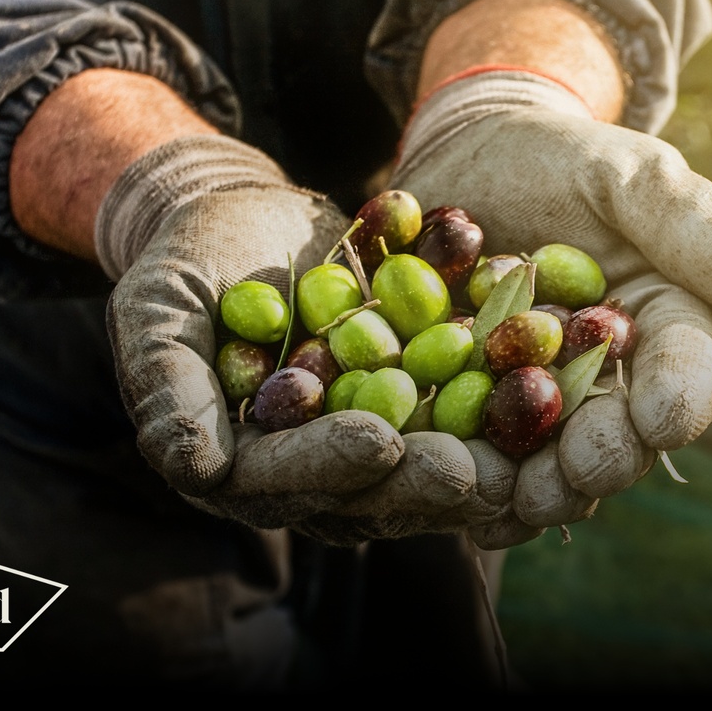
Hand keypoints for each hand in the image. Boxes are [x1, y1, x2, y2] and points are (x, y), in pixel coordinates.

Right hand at [103, 135, 519, 544]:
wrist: (246, 218)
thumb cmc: (186, 261)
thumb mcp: (158, 309)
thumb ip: (169, 385)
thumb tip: (196, 468)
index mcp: (239, 465)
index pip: (284, 478)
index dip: (329, 465)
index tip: (377, 443)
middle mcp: (309, 472)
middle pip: (369, 492)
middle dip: (422, 482)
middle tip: (474, 471)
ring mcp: (369, 443)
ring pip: (428, 471)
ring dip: (480, 466)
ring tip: (529, 456)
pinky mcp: (419, 412)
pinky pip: (466, 420)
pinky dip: (508, 415)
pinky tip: (554, 402)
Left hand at [390, 70, 711, 536]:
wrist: (466, 154)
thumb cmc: (562, 156)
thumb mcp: (633, 178)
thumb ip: (705, 238)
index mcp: (666, 327)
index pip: (686, 374)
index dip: (678, 401)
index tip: (662, 422)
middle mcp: (610, 380)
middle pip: (617, 437)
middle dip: (601, 463)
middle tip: (577, 475)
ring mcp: (537, 401)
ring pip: (545, 463)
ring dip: (532, 489)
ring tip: (510, 501)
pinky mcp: (469, 408)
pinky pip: (473, 455)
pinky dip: (463, 477)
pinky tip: (448, 495)